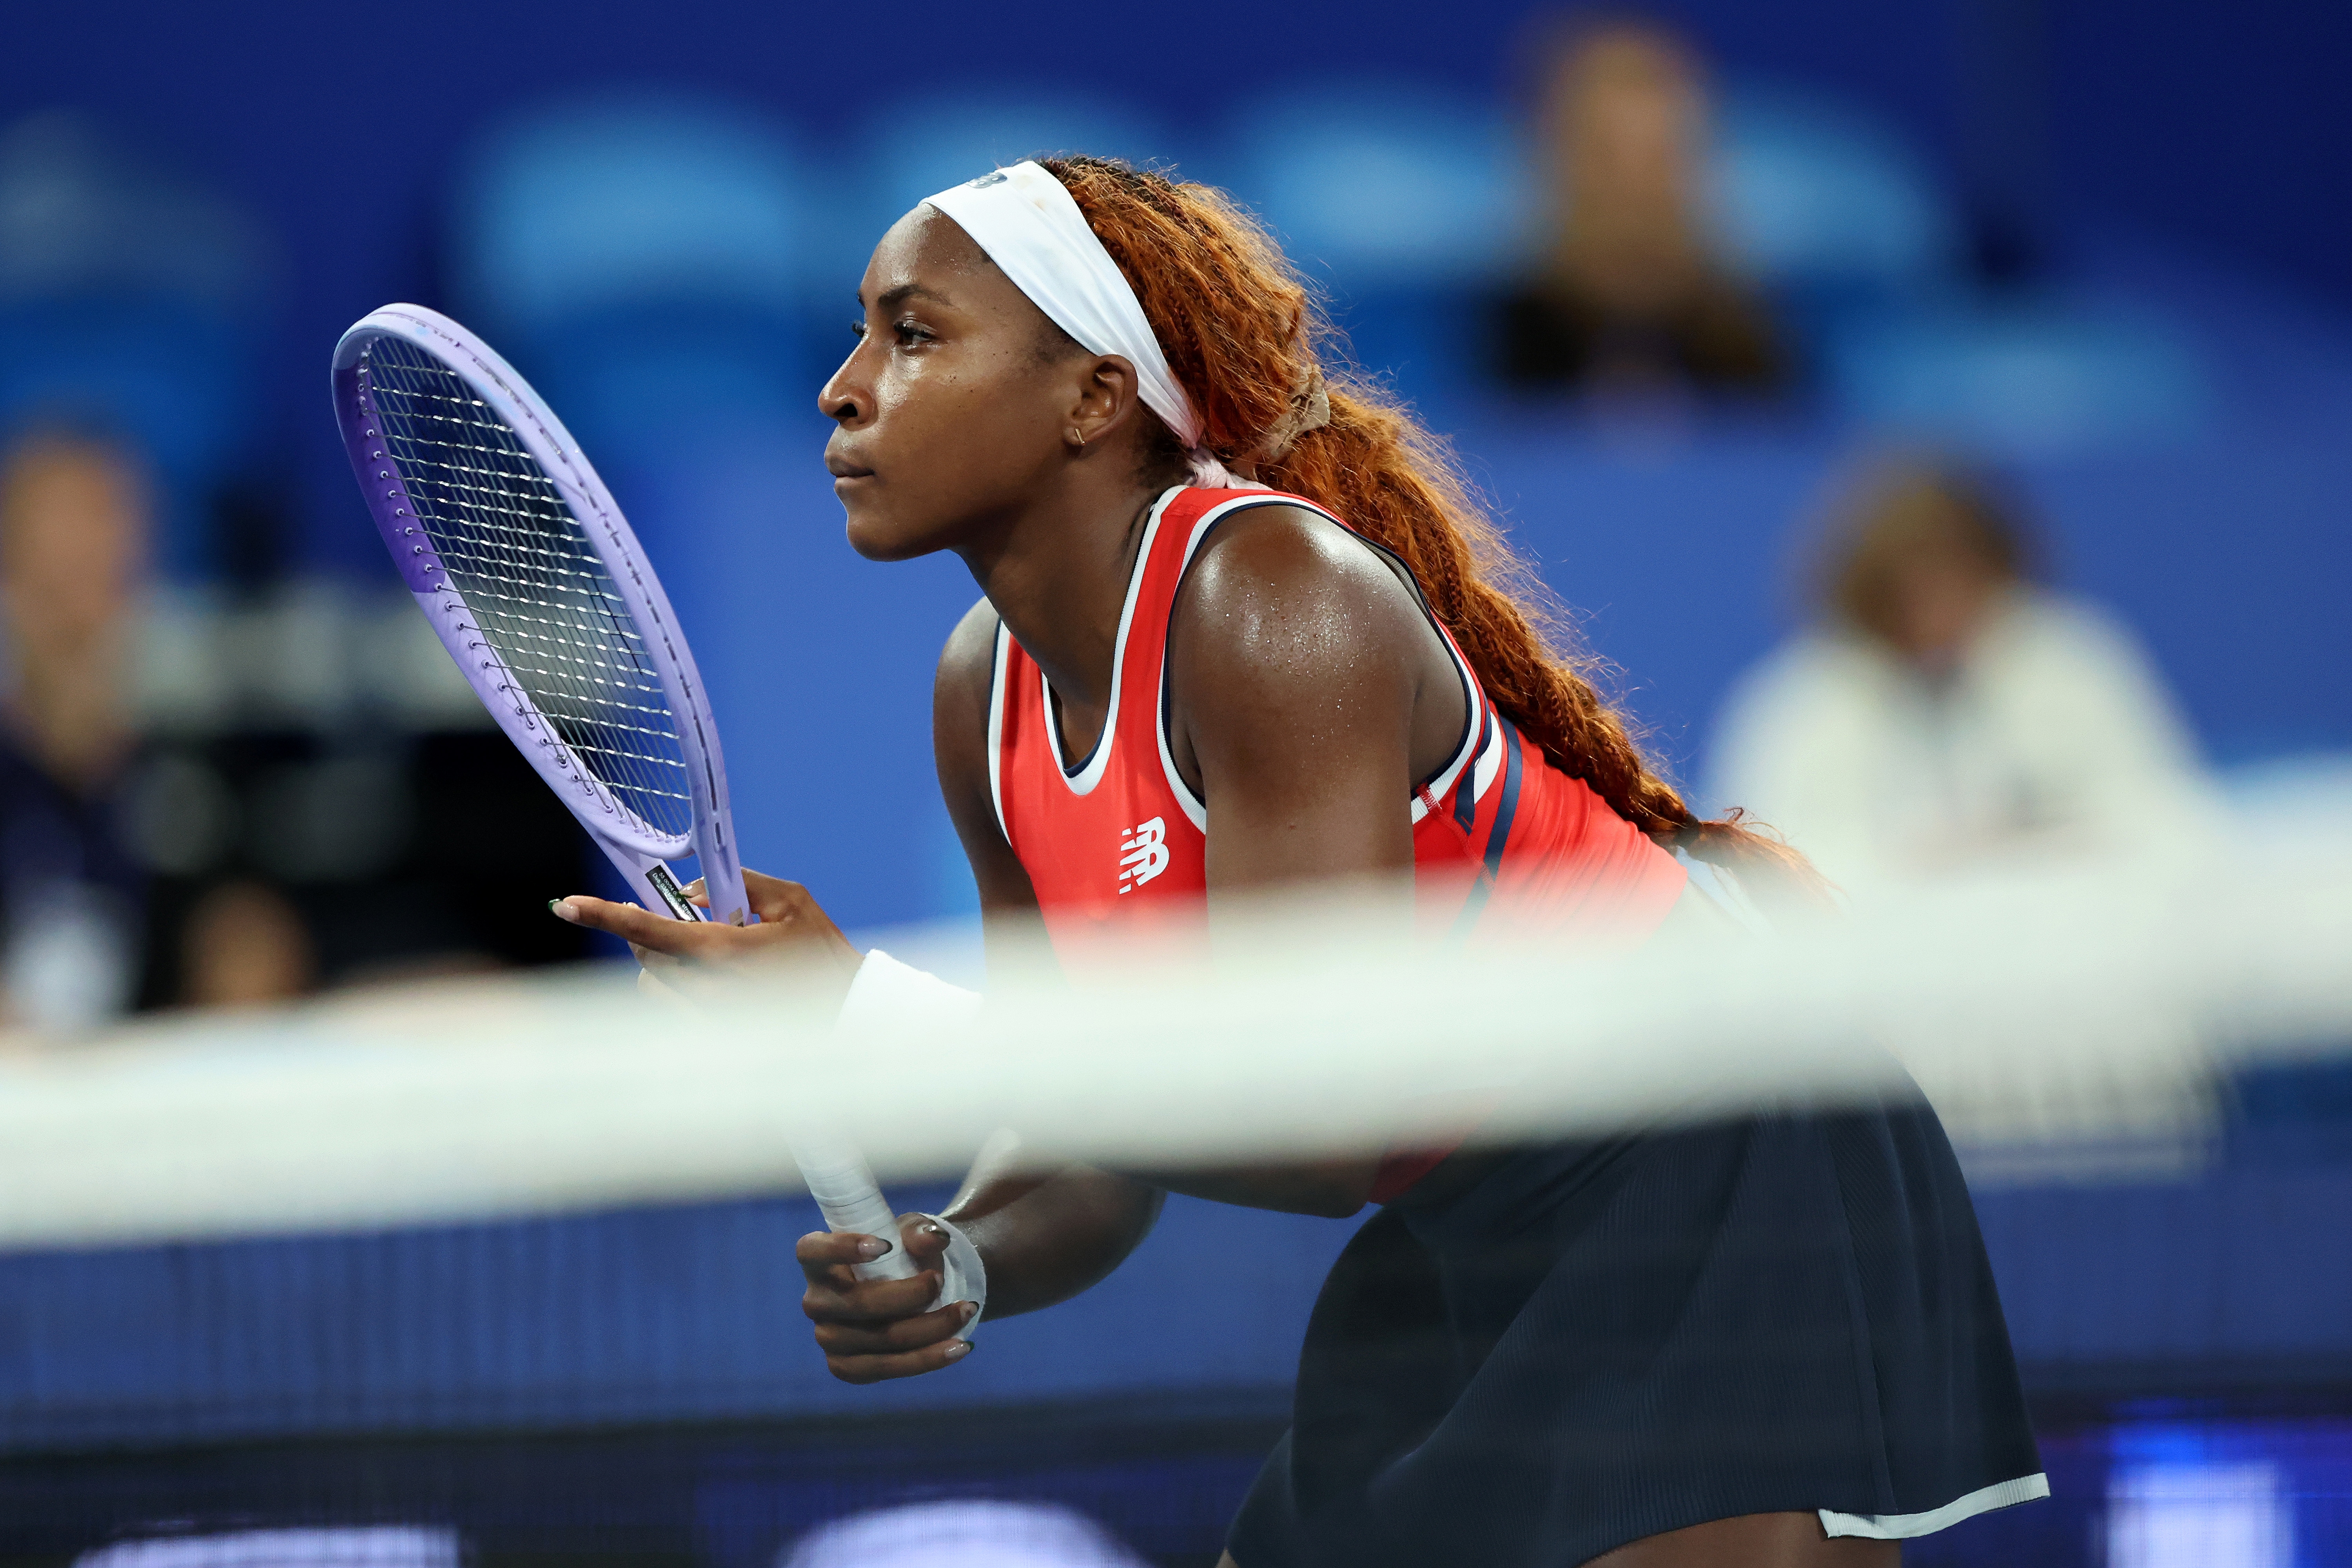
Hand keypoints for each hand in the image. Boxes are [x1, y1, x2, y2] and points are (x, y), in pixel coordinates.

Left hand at [551, 869, 861, 1003]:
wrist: (851, 1014)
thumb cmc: (824, 953)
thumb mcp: (791, 901)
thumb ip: (739, 884)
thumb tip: (692, 893)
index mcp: (724, 951)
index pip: (648, 929)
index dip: (601, 915)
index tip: (565, 906)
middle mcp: (708, 988)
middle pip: (643, 955)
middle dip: (649, 933)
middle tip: (685, 921)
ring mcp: (707, 1018)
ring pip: (652, 985)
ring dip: (664, 964)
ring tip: (708, 958)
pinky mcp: (712, 1037)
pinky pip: (671, 1009)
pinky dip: (679, 990)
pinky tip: (715, 984)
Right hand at [799, 1214, 978, 1382]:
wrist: (913, 1289)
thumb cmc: (903, 1253)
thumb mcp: (912, 1233)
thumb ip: (921, 1232)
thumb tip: (936, 1239)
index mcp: (817, 1260)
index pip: (811, 1251)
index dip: (841, 1248)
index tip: (884, 1246)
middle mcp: (817, 1302)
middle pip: (858, 1304)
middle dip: (909, 1295)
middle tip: (941, 1280)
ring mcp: (829, 1339)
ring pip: (881, 1340)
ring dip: (931, 1327)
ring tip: (968, 1310)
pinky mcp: (848, 1367)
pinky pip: (888, 1368)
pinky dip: (928, 1359)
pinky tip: (960, 1347)